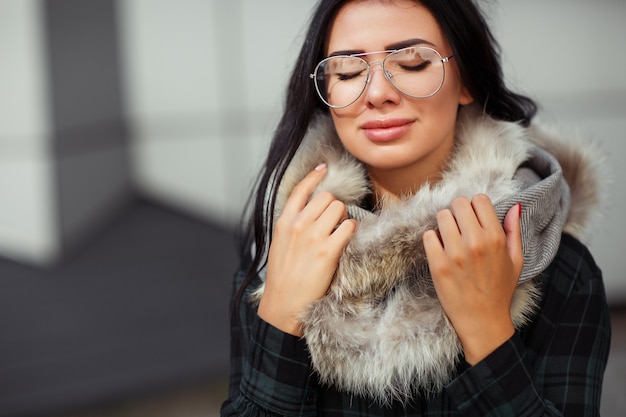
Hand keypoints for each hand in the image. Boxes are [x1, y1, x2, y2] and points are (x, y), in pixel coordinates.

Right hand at [258, 164, 357, 335]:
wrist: (283, 304)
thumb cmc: (282, 276)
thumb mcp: (279, 243)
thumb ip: (291, 224)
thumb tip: (310, 209)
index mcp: (284, 222)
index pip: (300, 189)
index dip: (314, 176)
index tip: (323, 168)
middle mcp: (298, 225)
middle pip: (327, 198)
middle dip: (333, 207)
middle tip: (331, 223)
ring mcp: (314, 237)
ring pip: (340, 209)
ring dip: (343, 219)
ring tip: (336, 235)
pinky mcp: (328, 251)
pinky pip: (349, 228)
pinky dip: (350, 232)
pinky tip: (344, 243)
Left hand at [423, 195, 522, 364]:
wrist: (483, 321)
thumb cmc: (499, 290)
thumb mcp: (516, 260)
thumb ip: (514, 230)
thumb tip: (515, 205)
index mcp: (496, 238)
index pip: (479, 200)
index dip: (474, 207)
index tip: (472, 219)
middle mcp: (476, 242)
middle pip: (458, 204)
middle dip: (457, 213)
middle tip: (459, 228)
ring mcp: (455, 253)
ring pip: (441, 216)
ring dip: (444, 225)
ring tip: (449, 240)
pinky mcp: (438, 265)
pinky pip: (428, 236)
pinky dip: (432, 241)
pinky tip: (440, 251)